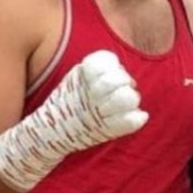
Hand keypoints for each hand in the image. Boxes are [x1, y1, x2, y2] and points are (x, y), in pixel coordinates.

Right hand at [0, 50, 147, 192]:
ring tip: (127, 103)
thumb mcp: (75, 78)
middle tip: (123, 88)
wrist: (53, 131)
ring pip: (129, 98)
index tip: (113, 72)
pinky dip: (138, 118)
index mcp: (81, 77)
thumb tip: (121, 69)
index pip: (107, 61)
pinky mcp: (107, 131)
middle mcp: (91, 93)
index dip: (114, 66)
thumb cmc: (69, 101)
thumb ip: (94, 70)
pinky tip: (139, 116)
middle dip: (126, 81)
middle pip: (120, 79)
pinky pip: (130, 122)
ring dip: (133, 98)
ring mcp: (99, 113)